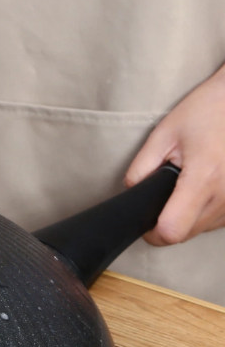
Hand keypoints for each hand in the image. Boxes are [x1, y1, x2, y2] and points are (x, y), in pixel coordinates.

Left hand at [125, 65, 224, 244]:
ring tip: (185, 186)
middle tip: (161, 197)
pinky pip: (218, 220)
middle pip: (186, 235)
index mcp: (203, 178)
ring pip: (202, 230)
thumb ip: (141, 168)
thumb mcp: (163, 134)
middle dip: (166, 223)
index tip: (144, 221)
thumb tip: (131, 193)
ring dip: (187, 218)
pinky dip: (205, 212)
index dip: (152, 232)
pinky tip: (201, 188)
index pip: (172, 230)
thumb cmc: (206, 111)